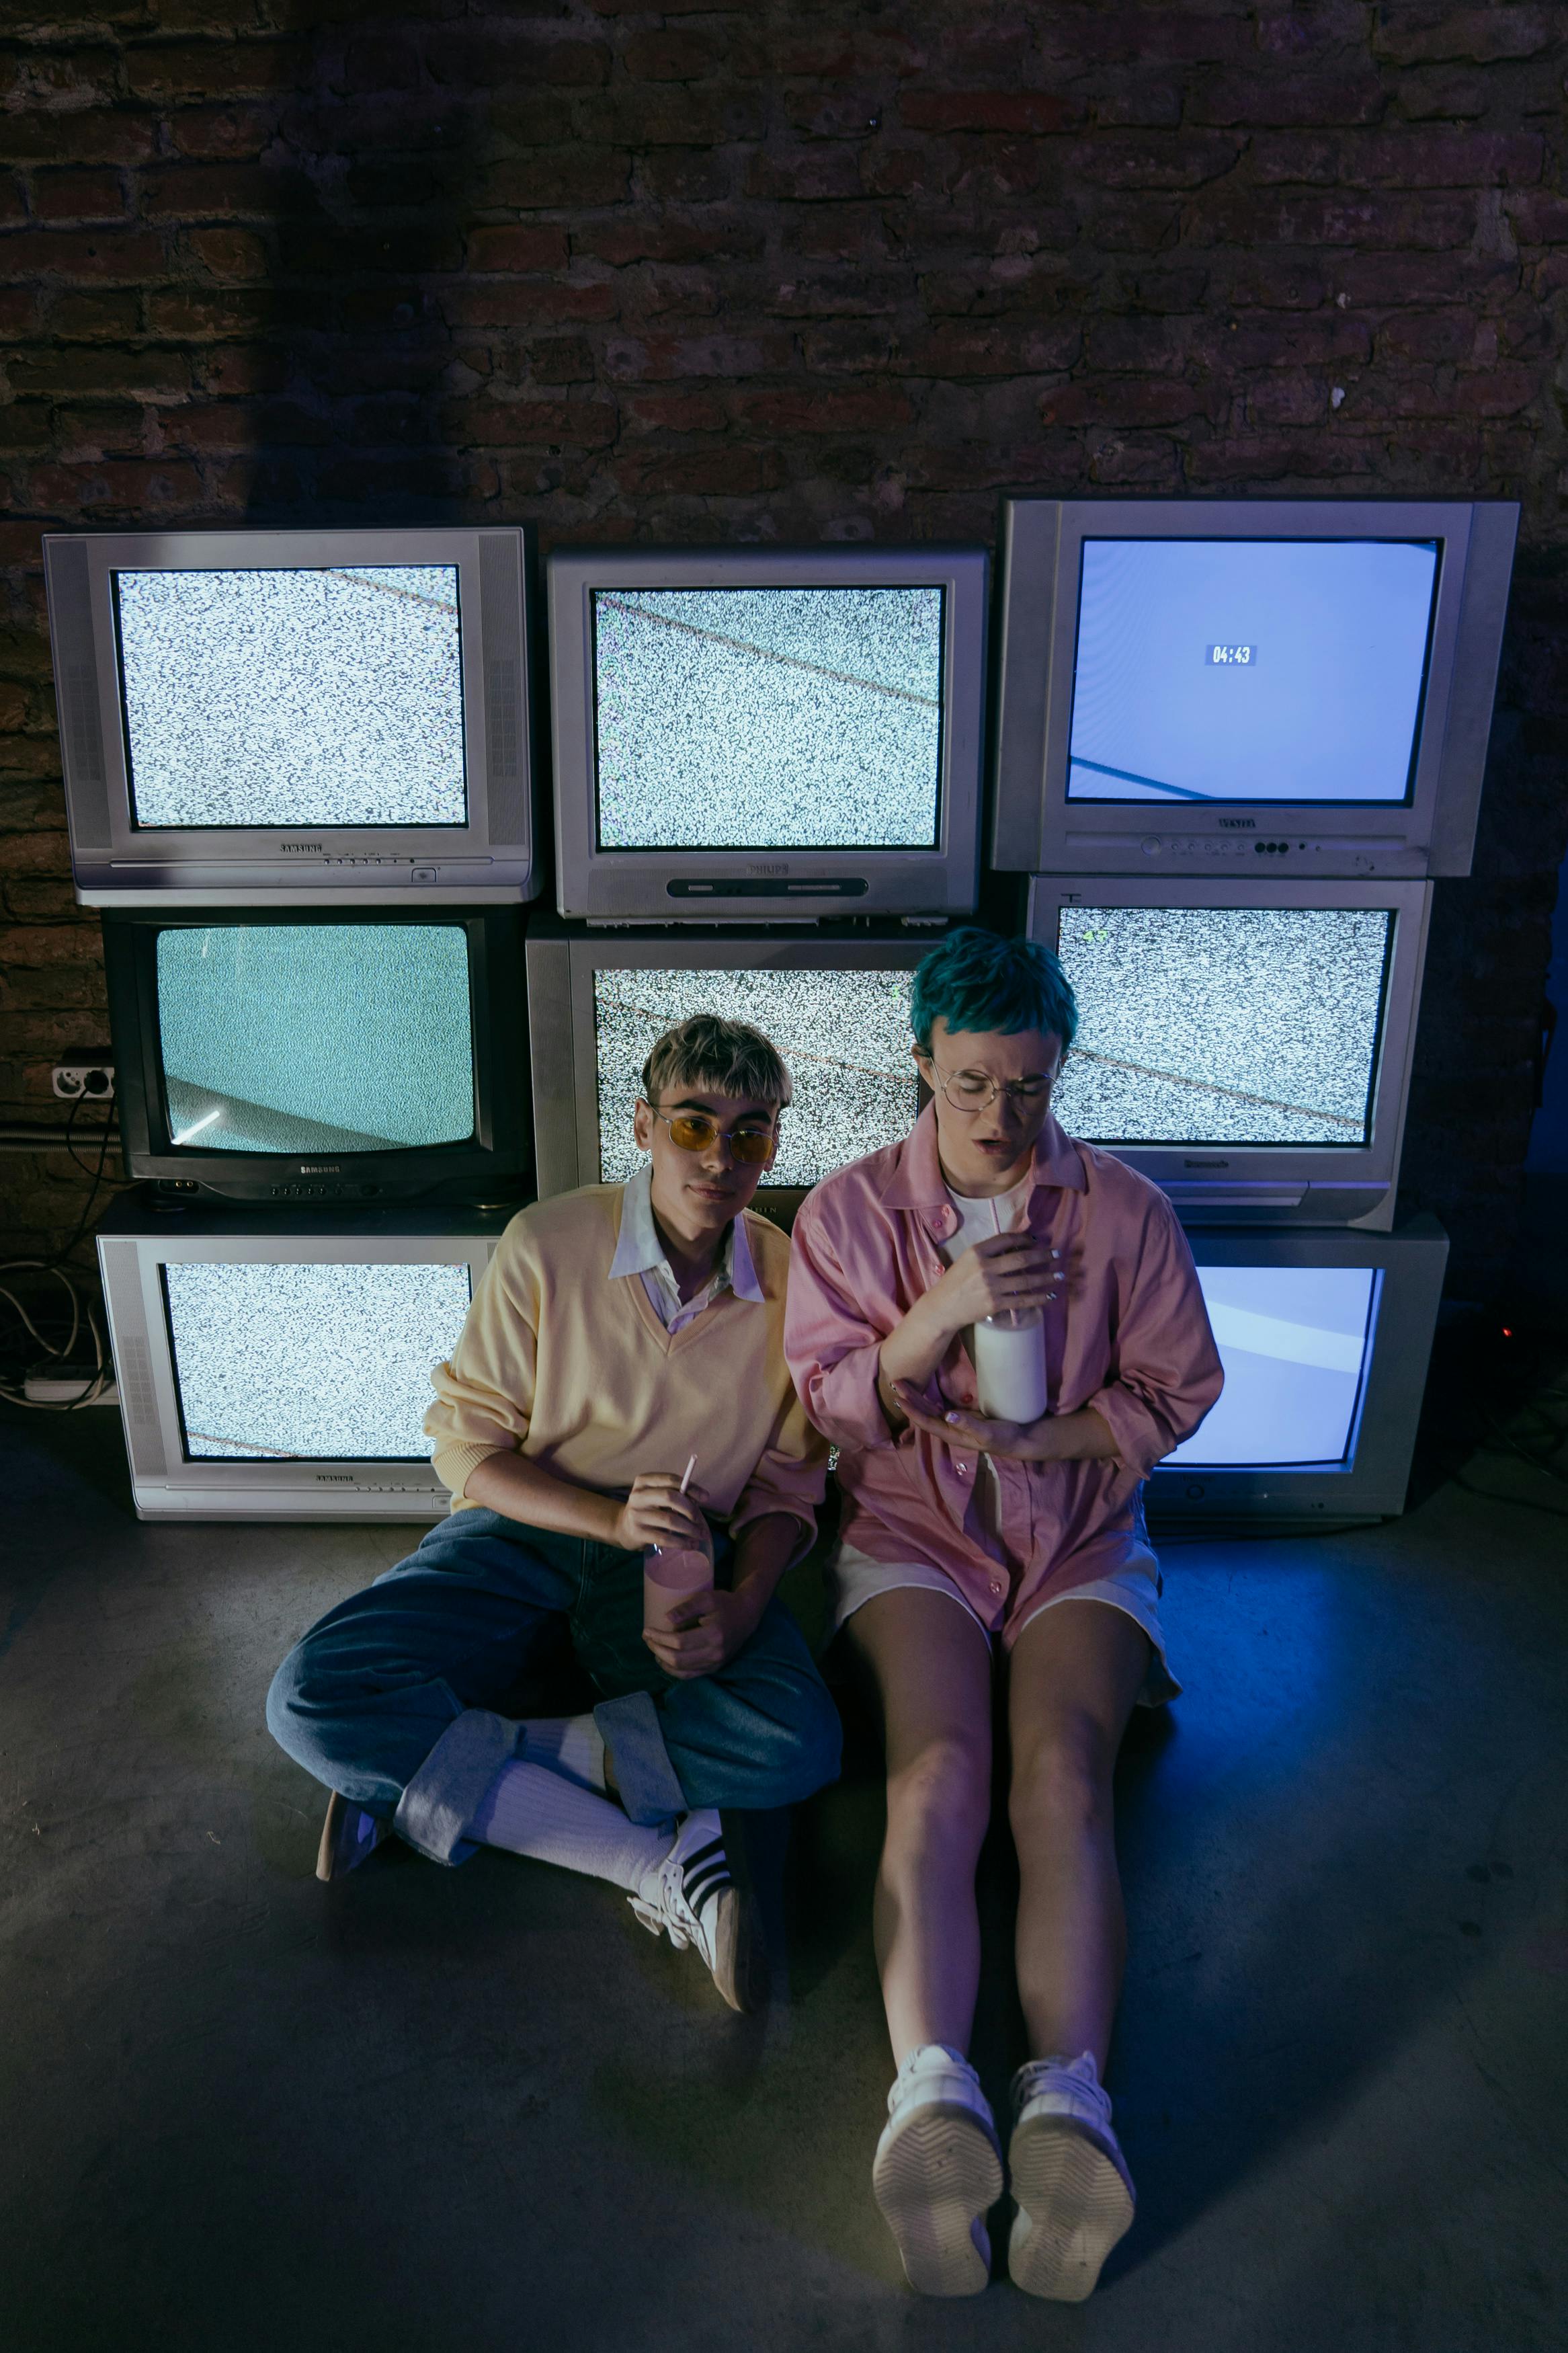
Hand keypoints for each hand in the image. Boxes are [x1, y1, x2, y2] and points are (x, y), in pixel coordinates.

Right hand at [611, 1473, 711, 1557]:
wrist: (623, 1528)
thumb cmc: (648, 1509)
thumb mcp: (657, 1496)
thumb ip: (675, 1494)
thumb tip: (700, 1499)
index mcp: (643, 1481)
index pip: (670, 1479)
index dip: (690, 1487)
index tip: (705, 1497)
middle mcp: (638, 1496)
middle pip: (670, 1497)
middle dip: (690, 1509)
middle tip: (700, 1520)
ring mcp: (636, 1515)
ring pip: (670, 1520)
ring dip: (690, 1529)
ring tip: (701, 1535)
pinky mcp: (638, 1533)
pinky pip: (664, 1538)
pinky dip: (681, 1542)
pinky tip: (691, 1545)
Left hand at [643, 1584, 760, 1679]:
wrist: (747, 1616)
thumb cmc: (725, 1604)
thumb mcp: (707, 1598)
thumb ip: (687, 1607)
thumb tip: (666, 1618)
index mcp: (714, 1634)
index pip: (679, 1642)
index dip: (660, 1638)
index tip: (647, 1630)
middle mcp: (715, 1653)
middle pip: (678, 1659)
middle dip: (658, 1650)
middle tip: (647, 1639)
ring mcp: (716, 1663)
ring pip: (683, 1670)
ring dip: (663, 1662)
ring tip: (654, 1649)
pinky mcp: (715, 1667)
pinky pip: (691, 1675)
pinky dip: (674, 1671)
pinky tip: (665, 1661)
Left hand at [892, 1381, 1046, 1460]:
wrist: (1017, 1439)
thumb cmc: (1003, 1437)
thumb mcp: (987, 1433)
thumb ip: (968, 1424)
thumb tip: (948, 1414)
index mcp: (952, 1433)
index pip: (926, 1421)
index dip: (912, 1410)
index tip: (899, 1398)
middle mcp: (949, 1428)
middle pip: (923, 1413)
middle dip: (909, 1399)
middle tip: (895, 1381)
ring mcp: (953, 1422)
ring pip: (929, 1409)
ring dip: (915, 1398)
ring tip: (902, 1384)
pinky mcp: (960, 1416)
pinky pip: (938, 1407)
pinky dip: (927, 1399)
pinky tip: (921, 1392)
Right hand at [925, 1234, 1062, 1339]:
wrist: (942, 1308)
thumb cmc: (955, 1282)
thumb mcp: (967, 1260)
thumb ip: (988, 1253)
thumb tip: (1018, 1248)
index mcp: (976, 1252)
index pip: (1006, 1240)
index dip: (1025, 1238)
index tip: (1037, 1241)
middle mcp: (984, 1267)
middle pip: (1021, 1258)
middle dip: (1043, 1256)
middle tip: (1057, 1254)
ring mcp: (991, 1286)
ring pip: (1026, 1280)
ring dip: (1046, 1277)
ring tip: (1059, 1275)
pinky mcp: (995, 1304)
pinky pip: (1022, 1299)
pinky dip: (1039, 1298)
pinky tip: (1050, 1295)